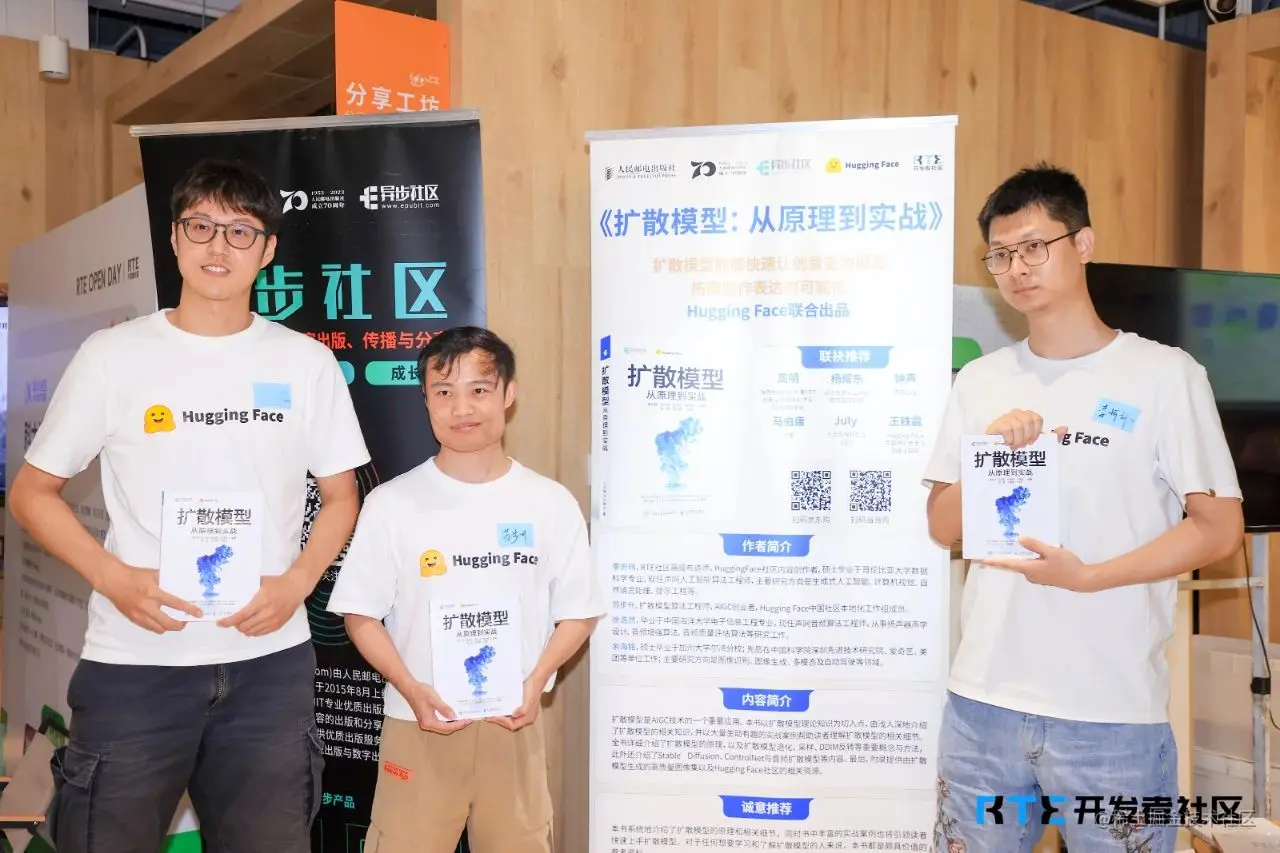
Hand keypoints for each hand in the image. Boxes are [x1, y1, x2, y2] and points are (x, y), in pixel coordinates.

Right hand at [98, 561, 201, 633]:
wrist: (113, 581)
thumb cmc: (134, 575)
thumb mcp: (153, 574)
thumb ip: (167, 580)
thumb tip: (180, 584)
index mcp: (154, 594)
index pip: (176, 604)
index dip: (189, 610)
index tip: (198, 613)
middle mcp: (147, 607)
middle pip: (168, 623)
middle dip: (180, 625)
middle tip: (185, 620)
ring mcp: (139, 615)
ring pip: (159, 629)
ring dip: (168, 627)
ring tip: (174, 621)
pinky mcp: (133, 619)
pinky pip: (149, 628)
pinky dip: (157, 626)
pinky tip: (160, 620)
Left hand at [217, 570, 310, 635]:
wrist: (296, 588)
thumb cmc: (276, 583)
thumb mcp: (260, 582)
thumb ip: (247, 590)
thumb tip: (230, 595)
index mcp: (262, 600)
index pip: (241, 615)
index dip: (229, 621)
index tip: (221, 622)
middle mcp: (267, 612)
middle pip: (244, 626)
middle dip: (235, 625)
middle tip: (232, 620)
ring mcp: (273, 620)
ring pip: (252, 632)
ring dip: (243, 629)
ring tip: (242, 623)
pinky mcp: (278, 625)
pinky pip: (261, 633)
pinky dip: (253, 631)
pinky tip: (252, 625)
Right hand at [406, 682, 470, 733]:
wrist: (410, 688)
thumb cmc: (421, 692)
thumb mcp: (434, 699)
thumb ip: (444, 708)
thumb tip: (454, 717)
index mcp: (429, 722)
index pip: (446, 727)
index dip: (458, 725)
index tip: (467, 721)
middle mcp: (427, 725)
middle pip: (445, 730)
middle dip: (457, 726)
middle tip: (467, 721)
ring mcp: (426, 722)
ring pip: (442, 727)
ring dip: (452, 724)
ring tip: (462, 719)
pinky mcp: (427, 718)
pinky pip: (439, 723)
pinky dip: (447, 722)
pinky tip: (453, 717)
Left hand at [487, 675, 544, 731]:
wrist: (536, 679)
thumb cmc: (532, 690)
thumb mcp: (529, 700)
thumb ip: (523, 710)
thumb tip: (514, 716)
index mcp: (528, 718)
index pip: (513, 725)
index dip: (503, 722)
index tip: (494, 716)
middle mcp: (526, 718)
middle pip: (511, 723)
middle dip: (500, 721)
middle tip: (489, 716)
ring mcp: (523, 712)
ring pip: (510, 719)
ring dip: (501, 717)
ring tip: (491, 714)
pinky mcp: (520, 707)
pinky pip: (510, 712)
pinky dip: (504, 712)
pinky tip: (499, 708)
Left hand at [982, 537, 1100, 591]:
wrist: (1082, 579)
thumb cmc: (1066, 565)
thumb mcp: (1051, 551)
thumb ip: (1035, 545)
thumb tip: (1020, 539)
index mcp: (1030, 568)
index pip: (1008, 564)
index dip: (995, 561)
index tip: (982, 560)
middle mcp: (1030, 574)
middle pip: (1013, 565)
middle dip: (1003, 558)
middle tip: (992, 550)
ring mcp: (1037, 576)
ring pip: (1023, 564)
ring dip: (1018, 557)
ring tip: (1011, 545)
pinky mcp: (1043, 575)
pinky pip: (1031, 565)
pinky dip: (1028, 559)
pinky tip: (1031, 551)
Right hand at [985, 409, 1059, 449]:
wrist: (996, 449)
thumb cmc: (1017, 444)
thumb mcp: (1035, 441)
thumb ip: (1051, 436)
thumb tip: (1065, 428)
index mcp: (1027, 416)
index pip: (1037, 418)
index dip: (1037, 432)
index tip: (1032, 442)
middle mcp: (1017, 414)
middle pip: (1028, 420)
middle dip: (1027, 436)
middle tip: (1023, 446)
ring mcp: (1006, 418)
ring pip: (1018, 425)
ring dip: (1018, 440)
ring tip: (1015, 447)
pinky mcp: (996, 424)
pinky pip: (1007, 429)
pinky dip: (1009, 439)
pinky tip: (1007, 445)